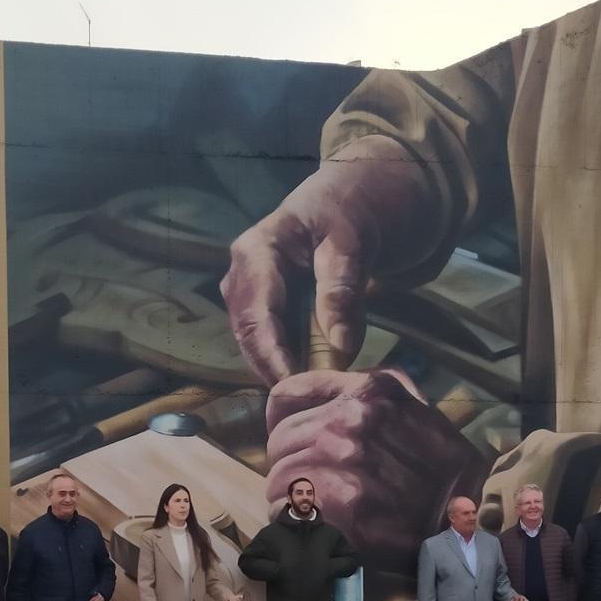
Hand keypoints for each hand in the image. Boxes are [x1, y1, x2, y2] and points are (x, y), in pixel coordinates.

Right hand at [220, 136, 436, 384]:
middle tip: (306, 405)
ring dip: (282, 370)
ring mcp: (251, 291)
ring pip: (258, 343)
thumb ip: (342, 289)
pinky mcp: (268, 306)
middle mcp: (242, 274)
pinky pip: (273, 341)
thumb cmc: (352, 209)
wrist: (358, 194)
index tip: (294, 391)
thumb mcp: (353, 241)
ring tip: (311, 397)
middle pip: (250, 336)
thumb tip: (339, 345)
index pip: (256, 317)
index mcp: (255, 251)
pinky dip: (292, 360)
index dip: (272, 359)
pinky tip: (313, 379)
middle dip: (274, 371)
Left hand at [264, 368, 485, 570]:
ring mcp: (342, 463)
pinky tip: (316, 524)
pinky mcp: (338, 505)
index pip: (286, 395)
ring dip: (292, 497)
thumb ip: (364, 394)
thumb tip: (316, 399)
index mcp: (366, 392)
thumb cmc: (439, 463)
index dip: (279, 420)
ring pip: (279, 478)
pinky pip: (287, 510)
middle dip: (289, 463)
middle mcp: (350, 421)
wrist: (464, 515)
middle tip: (312, 483)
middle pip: (280, 441)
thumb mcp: (410, 405)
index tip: (289, 439)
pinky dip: (294, 521)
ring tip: (317, 507)